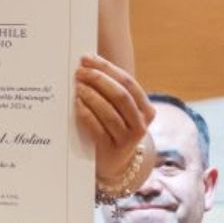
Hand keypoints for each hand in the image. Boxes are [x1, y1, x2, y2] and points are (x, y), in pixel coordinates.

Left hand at [74, 54, 153, 180]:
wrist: (114, 163)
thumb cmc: (114, 128)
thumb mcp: (120, 111)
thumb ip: (111, 91)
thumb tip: (87, 62)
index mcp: (147, 109)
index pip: (128, 82)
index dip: (107, 68)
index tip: (87, 59)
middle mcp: (141, 124)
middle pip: (120, 95)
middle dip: (98, 80)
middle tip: (79, 72)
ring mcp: (128, 139)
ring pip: (109, 112)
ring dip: (91, 95)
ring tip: (77, 86)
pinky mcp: (111, 150)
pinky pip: (97, 128)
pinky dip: (86, 113)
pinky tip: (77, 103)